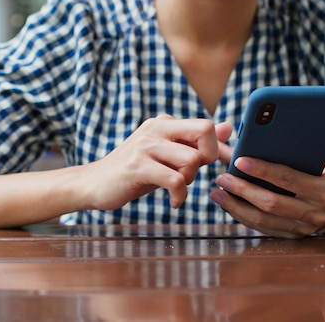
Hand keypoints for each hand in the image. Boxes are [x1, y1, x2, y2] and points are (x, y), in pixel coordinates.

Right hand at [81, 115, 220, 209]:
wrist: (94, 184)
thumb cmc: (136, 171)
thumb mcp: (168, 154)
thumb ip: (196, 142)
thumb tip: (230, 127)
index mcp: (165, 123)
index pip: (206, 126)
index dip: (215, 149)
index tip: (208, 166)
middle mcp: (156, 128)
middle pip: (204, 132)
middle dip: (208, 158)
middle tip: (193, 174)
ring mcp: (146, 146)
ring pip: (191, 159)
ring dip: (190, 179)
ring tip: (176, 187)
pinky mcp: (138, 167)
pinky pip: (175, 180)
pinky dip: (179, 196)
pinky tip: (173, 201)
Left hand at [210, 133, 324, 237]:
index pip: (288, 179)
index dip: (263, 170)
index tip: (240, 160)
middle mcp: (313, 213)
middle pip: (270, 203)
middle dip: (242, 191)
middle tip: (221, 178)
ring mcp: (302, 228)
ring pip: (263, 221)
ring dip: (236, 207)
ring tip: (216, 193)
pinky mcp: (293, 236)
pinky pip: (263, 229)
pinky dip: (243, 217)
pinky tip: (228, 205)